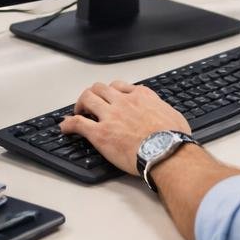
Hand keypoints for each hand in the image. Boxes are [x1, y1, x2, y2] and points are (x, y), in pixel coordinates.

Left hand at [59, 81, 190, 175]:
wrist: (167, 153)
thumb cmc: (174, 139)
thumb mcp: (173, 116)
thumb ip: (163, 111)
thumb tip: (165, 116)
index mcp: (141, 97)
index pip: (120, 86)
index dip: (112, 92)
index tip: (110, 99)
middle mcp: (123, 102)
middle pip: (100, 88)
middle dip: (93, 94)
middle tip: (91, 104)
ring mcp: (110, 116)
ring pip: (87, 98)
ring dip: (80, 104)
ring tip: (77, 112)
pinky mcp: (100, 133)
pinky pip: (78, 123)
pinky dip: (68, 124)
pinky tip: (65, 127)